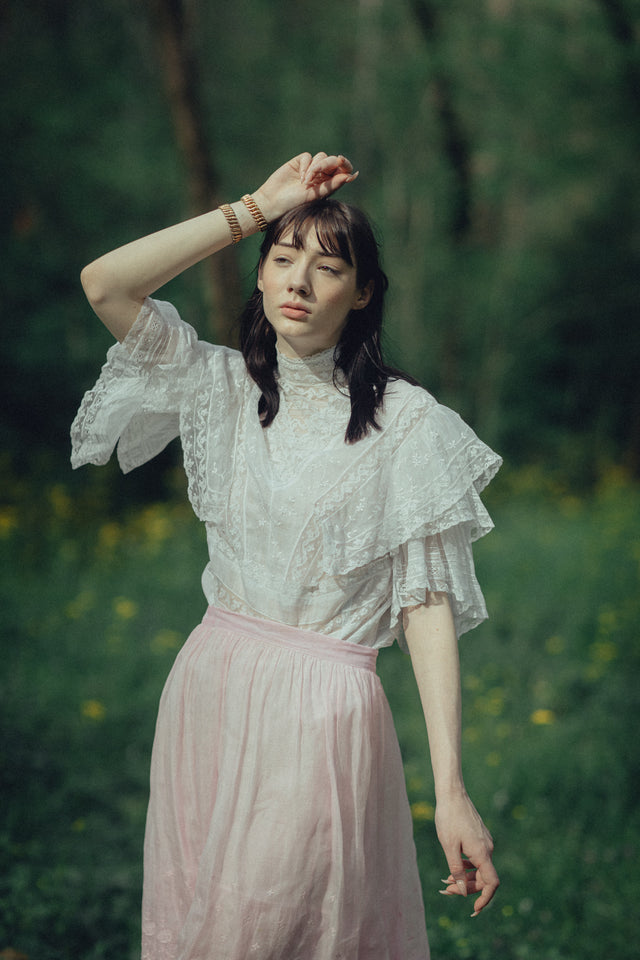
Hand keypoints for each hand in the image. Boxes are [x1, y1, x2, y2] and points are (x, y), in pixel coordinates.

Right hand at [252, 152, 358, 222]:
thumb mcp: (316, 195)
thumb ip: (333, 184)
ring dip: (315, 167)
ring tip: (305, 182)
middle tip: (317, 173)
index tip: (341, 161)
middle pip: (333, 161)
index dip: (345, 164)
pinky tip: (300, 178)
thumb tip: (350, 175)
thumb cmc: (296, 203)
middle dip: (327, 164)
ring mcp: (311, 168)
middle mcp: (322, 175)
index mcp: (330, 184)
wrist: (274, 201)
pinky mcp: (300, 163)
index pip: (343, 170)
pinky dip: (306, 166)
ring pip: (321, 157)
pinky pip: (308, 157)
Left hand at [435, 790, 499, 915]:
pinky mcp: (479, 837)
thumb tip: (462, 892)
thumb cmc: (448, 818)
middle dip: (466, 888)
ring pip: (479, 868)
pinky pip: (476, 858)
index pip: (492, 883)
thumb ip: (456, 871)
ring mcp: (485, 842)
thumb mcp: (449, 846)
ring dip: (464, 878)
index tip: (474, 909)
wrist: (452, 794)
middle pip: (483, 878)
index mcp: (483, 853)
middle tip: (445, 890)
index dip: (485, 899)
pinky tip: (452, 867)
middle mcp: (488, 848)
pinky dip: (466, 867)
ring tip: (445, 881)